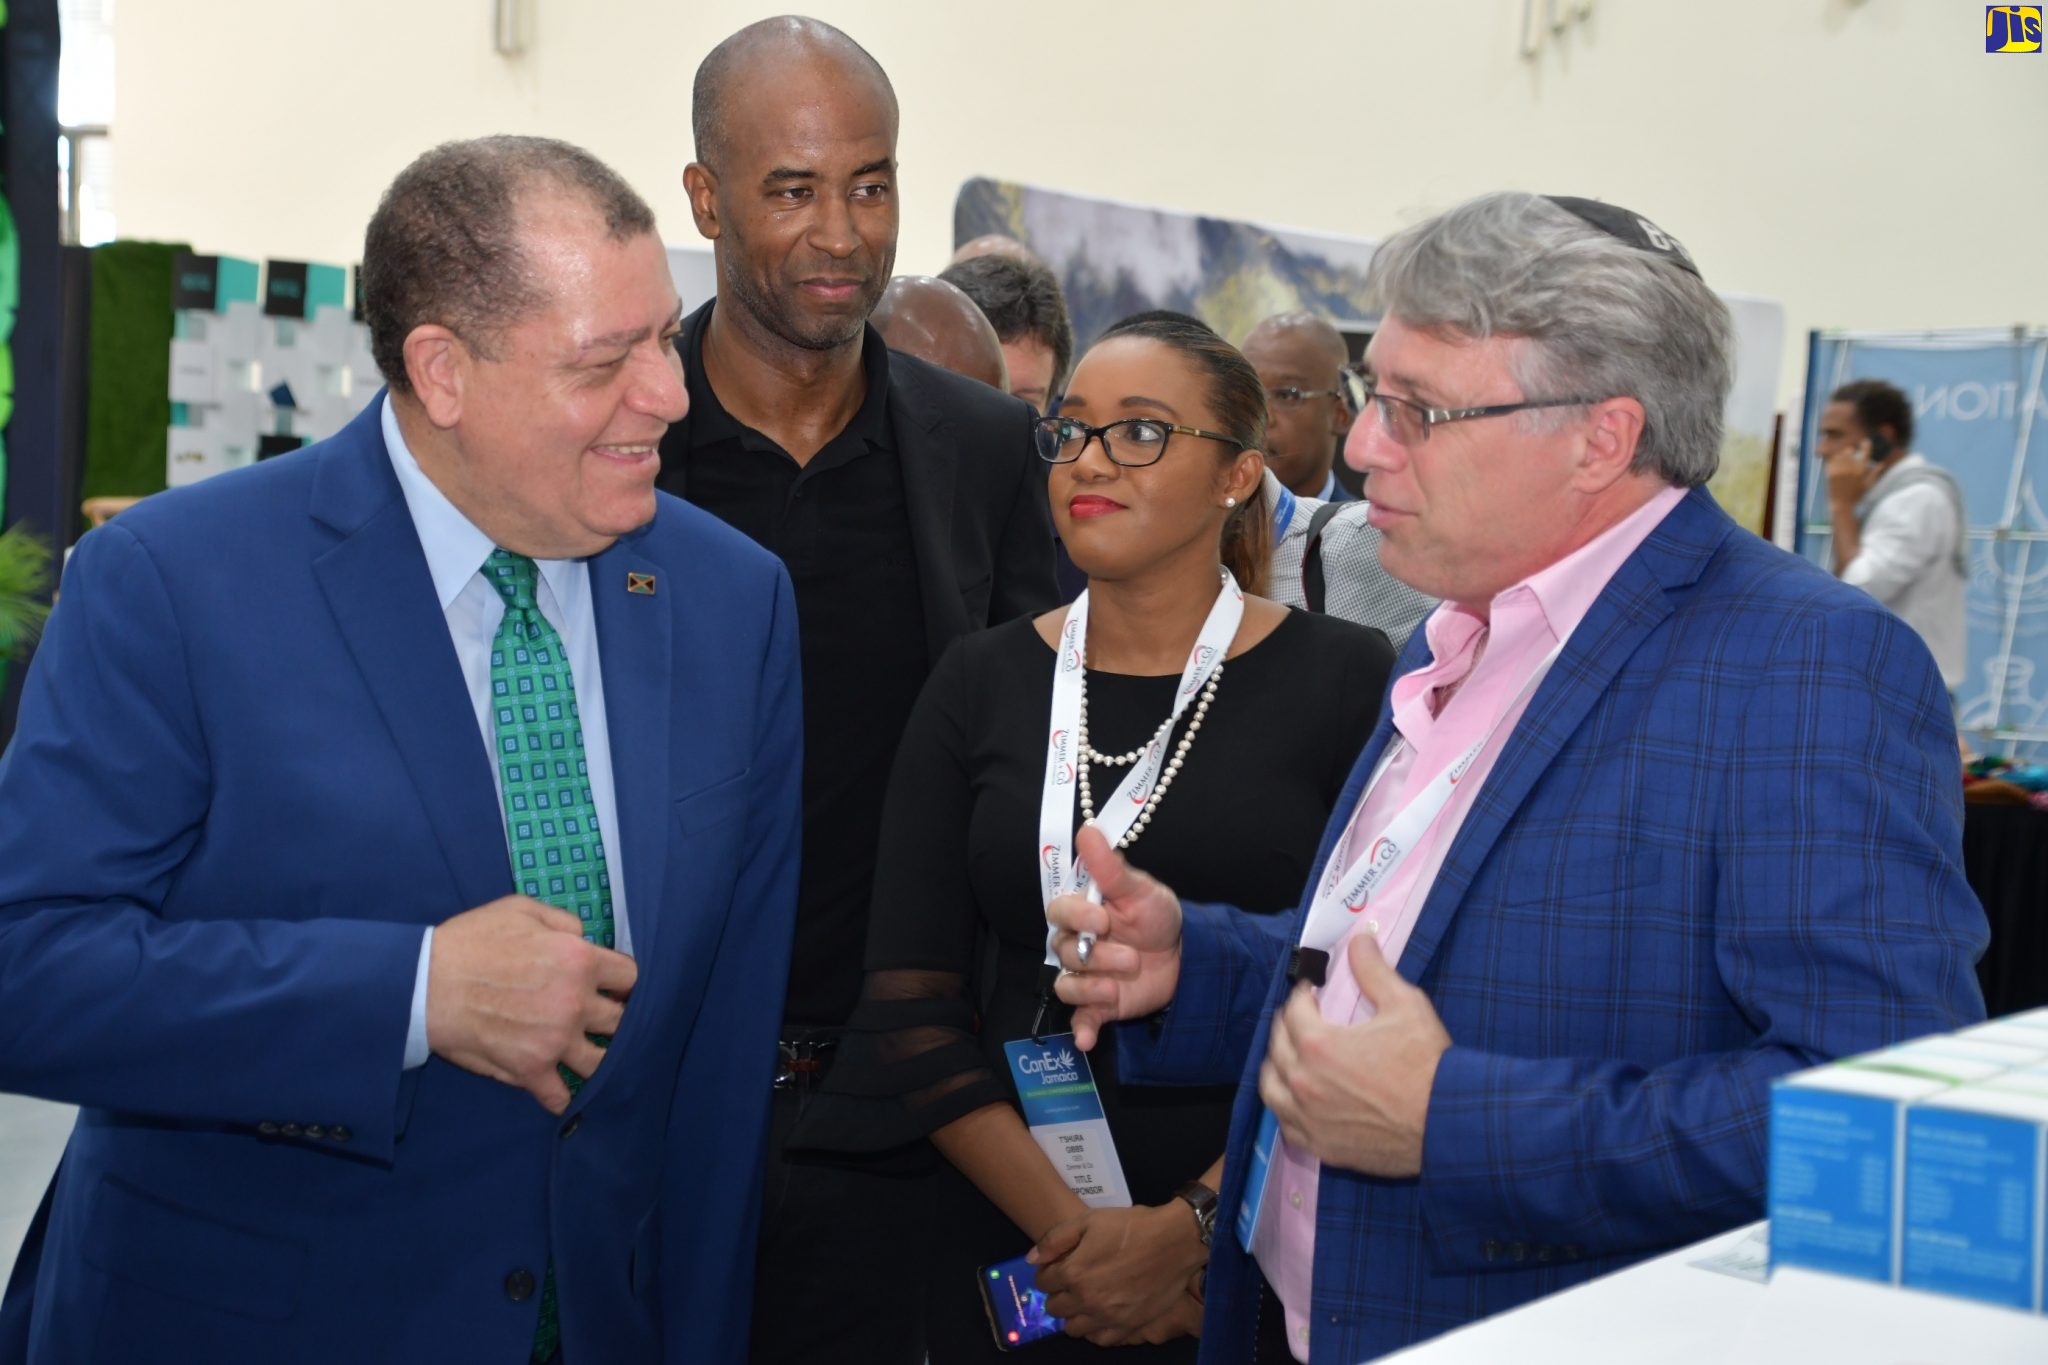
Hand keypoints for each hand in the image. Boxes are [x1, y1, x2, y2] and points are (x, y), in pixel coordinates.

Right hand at [425, 895, 636, 1114]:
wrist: (425, 982)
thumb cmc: (472, 941)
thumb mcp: (522, 910)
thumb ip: (564, 922)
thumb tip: (585, 939)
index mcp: (579, 960)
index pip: (630, 978)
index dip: (622, 983)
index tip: (612, 988)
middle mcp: (575, 1002)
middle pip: (621, 1021)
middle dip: (614, 1019)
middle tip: (600, 1022)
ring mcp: (555, 1040)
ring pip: (601, 1062)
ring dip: (597, 1059)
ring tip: (586, 1054)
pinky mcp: (530, 1069)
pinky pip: (560, 1096)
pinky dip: (562, 1096)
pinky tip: (560, 1088)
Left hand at [1030, 1202, 1207, 1345]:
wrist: (1175, 1241)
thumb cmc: (1131, 1226)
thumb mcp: (1089, 1220)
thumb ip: (1055, 1239)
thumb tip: (1032, 1259)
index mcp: (1074, 1273)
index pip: (1043, 1283)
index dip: (1047, 1272)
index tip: (1057, 1266)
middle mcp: (1087, 1301)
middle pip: (1054, 1308)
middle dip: (1057, 1294)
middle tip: (1071, 1282)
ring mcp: (1108, 1317)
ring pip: (1073, 1329)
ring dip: (1073, 1314)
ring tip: (1085, 1299)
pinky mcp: (1129, 1327)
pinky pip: (1100, 1340)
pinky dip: (1095, 1330)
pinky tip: (1100, 1315)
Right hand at [1048, 824, 1183, 1050]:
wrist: (1185, 956)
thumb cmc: (1157, 917)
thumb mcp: (1141, 890)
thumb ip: (1111, 866)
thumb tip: (1088, 829)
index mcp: (1084, 912)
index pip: (1059, 911)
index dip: (1077, 916)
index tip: (1104, 918)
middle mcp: (1079, 944)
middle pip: (1063, 951)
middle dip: (1096, 955)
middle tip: (1131, 956)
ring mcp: (1087, 976)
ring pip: (1067, 985)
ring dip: (1091, 988)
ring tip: (1118, 986)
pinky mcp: (1099, 1006)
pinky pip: (1079, 1020)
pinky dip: (1082, 1030)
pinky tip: (1087, 1040)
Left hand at [1259, 935, 1449, 1176]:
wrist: (1448, 1123)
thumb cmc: (1428, 1064)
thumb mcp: (1405, 1005)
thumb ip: (1373, 970)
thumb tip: (1358, 938)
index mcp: (1319, 1044)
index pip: (1293, 1010)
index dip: (1303, 995)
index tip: (1313, 991)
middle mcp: (1304, 1082)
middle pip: (1277, 1045)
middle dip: (1287, 1025)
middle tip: (1302, 1018)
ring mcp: (1308, 1117)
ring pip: (1271, 1086)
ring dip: (1277, 1065)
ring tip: (1291, 1056)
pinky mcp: (1320, 1146)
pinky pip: (1285, 1124)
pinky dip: (1286, 1106)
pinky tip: (1297, 1098)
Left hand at [1825, 438, 1872, 505]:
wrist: (1841, 504)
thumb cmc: (1856, 495)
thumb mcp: (1867, 485)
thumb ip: (1874, 473)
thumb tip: (1882, 464)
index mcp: (1860, 470)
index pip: (1865, 453)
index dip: (1866, 445)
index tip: (1866, 441)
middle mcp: (1850, 468)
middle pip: (1849, 451)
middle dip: (1850, 451)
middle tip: (1850, 452)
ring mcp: (1839, 469)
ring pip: (1839, 455)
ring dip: (1842, 455)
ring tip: (1843, 459)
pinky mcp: (1830, 472)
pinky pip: (1831, 461)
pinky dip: (1833, 460)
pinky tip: (1835, 463)